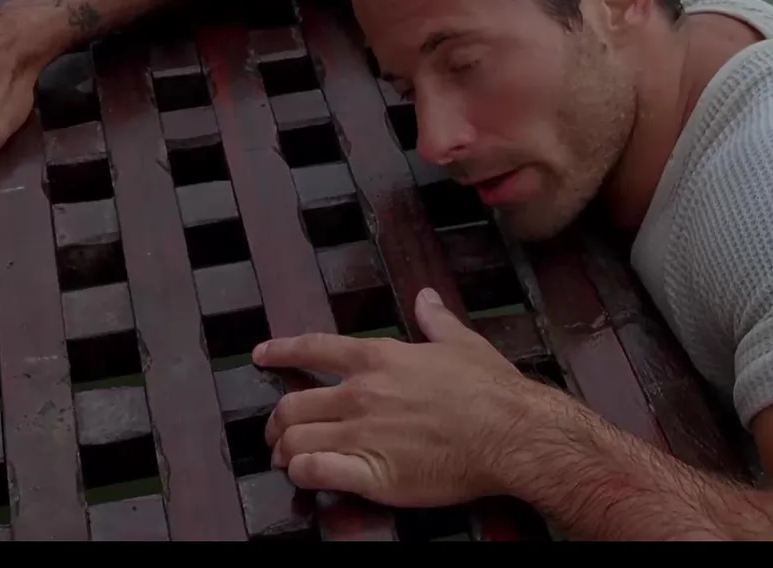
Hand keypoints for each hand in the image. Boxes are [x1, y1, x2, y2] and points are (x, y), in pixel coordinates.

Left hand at [253, 287, 546, 507]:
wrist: (511, 433)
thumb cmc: (491, 389)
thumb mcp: (462, 342)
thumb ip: (436, 320)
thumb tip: (427, 297)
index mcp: (378, 358)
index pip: (314, 348)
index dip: (281, 351)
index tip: (261, 355)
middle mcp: (361, 393)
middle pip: (293, 403)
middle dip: (277, 420)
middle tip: (276, 432)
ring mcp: (363, 434)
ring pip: (296, 439)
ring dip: (284, 450)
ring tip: (285, 459)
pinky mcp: (372, 473)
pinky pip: (316, 471)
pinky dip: (302, 473)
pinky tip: (304, 475)